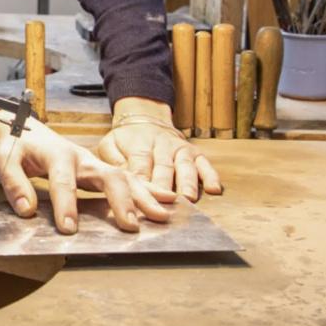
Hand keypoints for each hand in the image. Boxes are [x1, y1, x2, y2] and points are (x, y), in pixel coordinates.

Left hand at [0, 119, 173, 233]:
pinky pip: (128, 179)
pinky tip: (167, 201)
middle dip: (120, 200)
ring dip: (144, 197)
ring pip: (124, 177)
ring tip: (162, 215)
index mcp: (56, 154)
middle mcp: (81, 157)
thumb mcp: (4, 160)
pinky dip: (148, 190)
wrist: (26, 131)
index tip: (69, 229)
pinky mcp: (101, 170)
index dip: (66, 204)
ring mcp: (95, 163)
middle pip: (107, 175)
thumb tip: (27, 210)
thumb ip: (13, 183)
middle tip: (130, 226)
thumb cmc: (16, 147)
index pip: (63, 180)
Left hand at [96, 121, 222, 201]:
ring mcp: (181, 149)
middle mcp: (162, 146)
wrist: (146, 119)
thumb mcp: (111, 145)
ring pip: (185, 166)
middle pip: (164, 168)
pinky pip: (205, 164)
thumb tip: (119, 182)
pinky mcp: (196, 153)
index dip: (142, 182)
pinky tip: (214, 190)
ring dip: (187, 183)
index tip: (142, 198)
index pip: (140, 165)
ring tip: (188, 199)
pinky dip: (211, 176)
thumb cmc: (126, 140)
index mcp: (139, 144)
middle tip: (164, 206)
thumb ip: (114, 162)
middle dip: (164, 186)